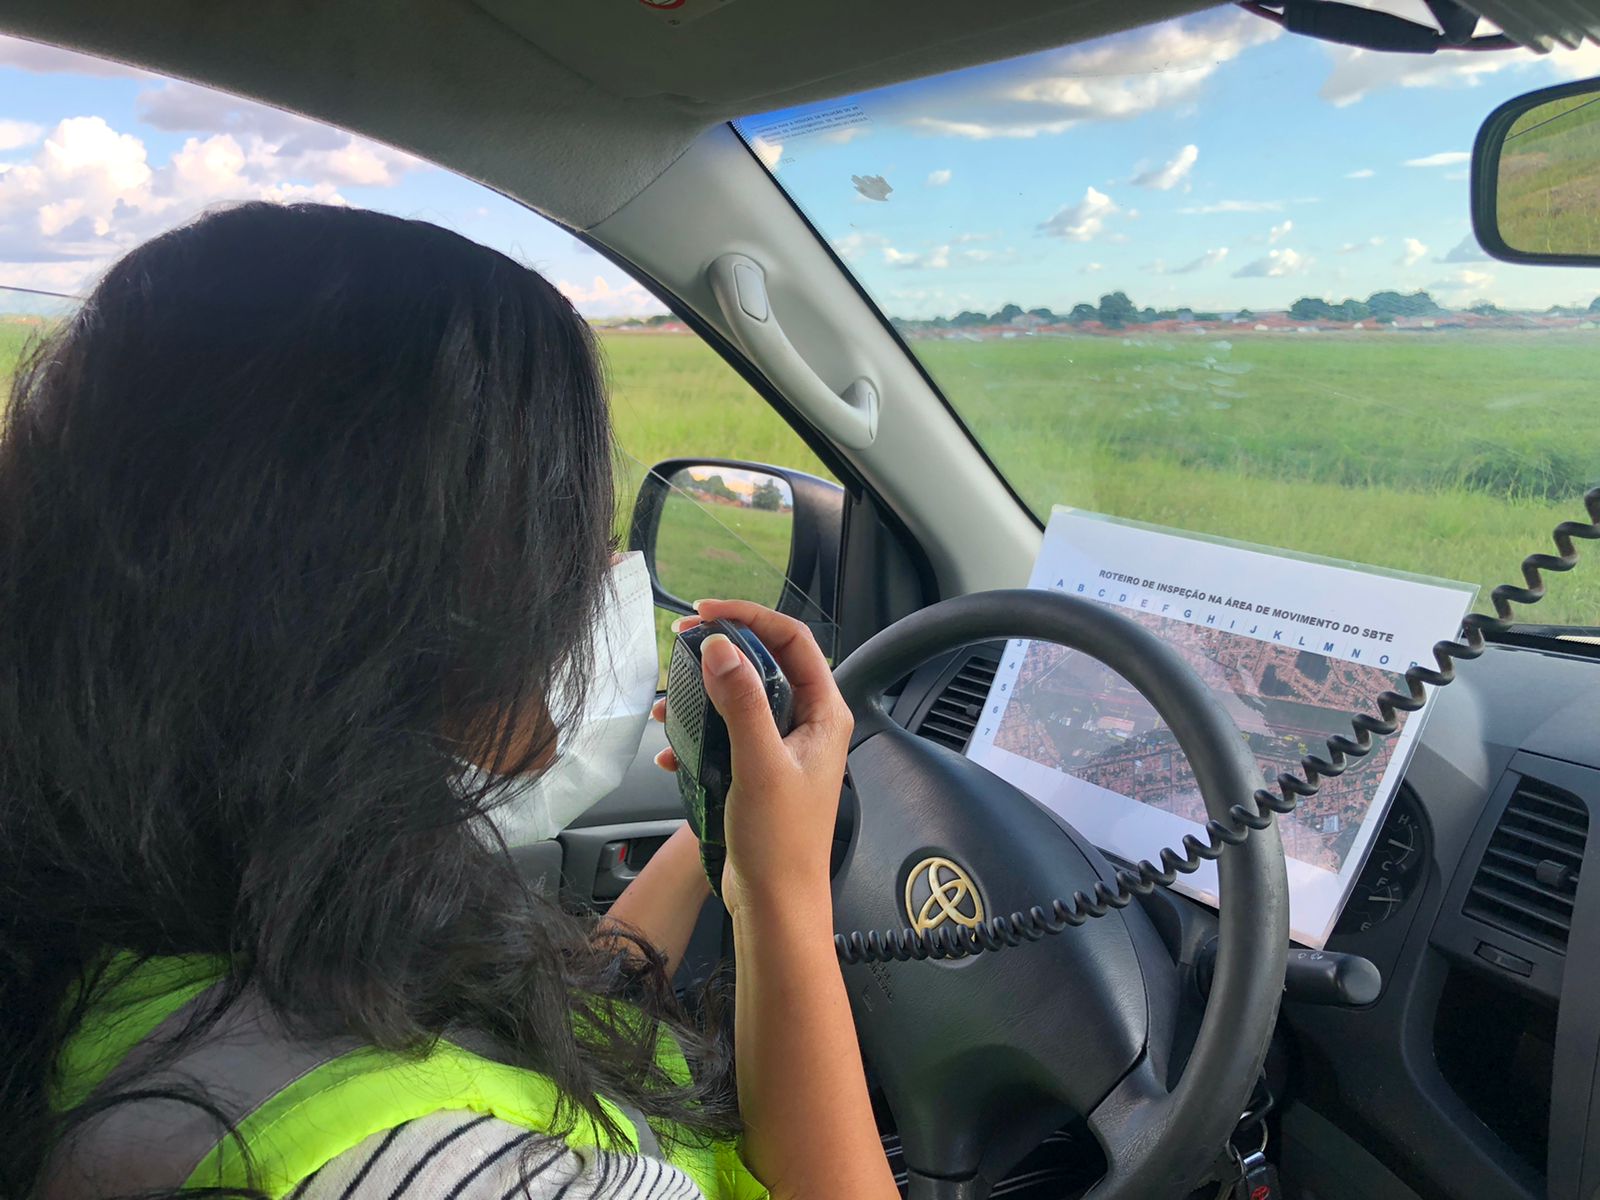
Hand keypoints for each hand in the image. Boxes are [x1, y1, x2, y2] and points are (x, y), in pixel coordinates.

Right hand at [651, 600, 849, 919]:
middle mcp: (809, 725)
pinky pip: (726, 734)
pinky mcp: (758, 770)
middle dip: (721, 652)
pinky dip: (698, 734)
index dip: (750, 616)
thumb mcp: (757, 764)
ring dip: (703, 695)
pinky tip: (669, 751)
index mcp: (825, 714)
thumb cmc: (781, 844)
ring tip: (668, 704)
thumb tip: (721, 648)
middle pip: (765, 662)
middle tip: (682, 643)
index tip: (707, 612)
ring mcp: (783, 748)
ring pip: (741, 698)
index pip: (793, 640)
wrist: (775, 905)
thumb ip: (742, 702)